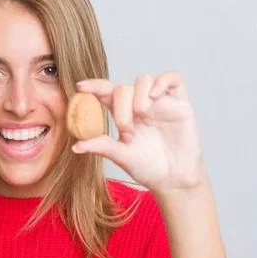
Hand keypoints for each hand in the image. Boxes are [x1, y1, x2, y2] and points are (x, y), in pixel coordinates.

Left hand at [73, 71, 206, 196]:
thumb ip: (102, 146)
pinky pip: (173, 78)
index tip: (80, 86)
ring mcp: (159, 102)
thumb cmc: (147, 167)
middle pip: (123, 88)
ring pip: (144, 80)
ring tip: (145, 121)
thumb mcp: (121, 156)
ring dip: (139, 99)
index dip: (94, 86)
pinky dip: (162, 81)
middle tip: (128, 134)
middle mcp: (139, 104)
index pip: (106, 92)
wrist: (174, 179)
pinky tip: (155, 96)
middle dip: (121, 111)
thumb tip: (76, 146)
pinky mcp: (180, 103)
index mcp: (122, 113)